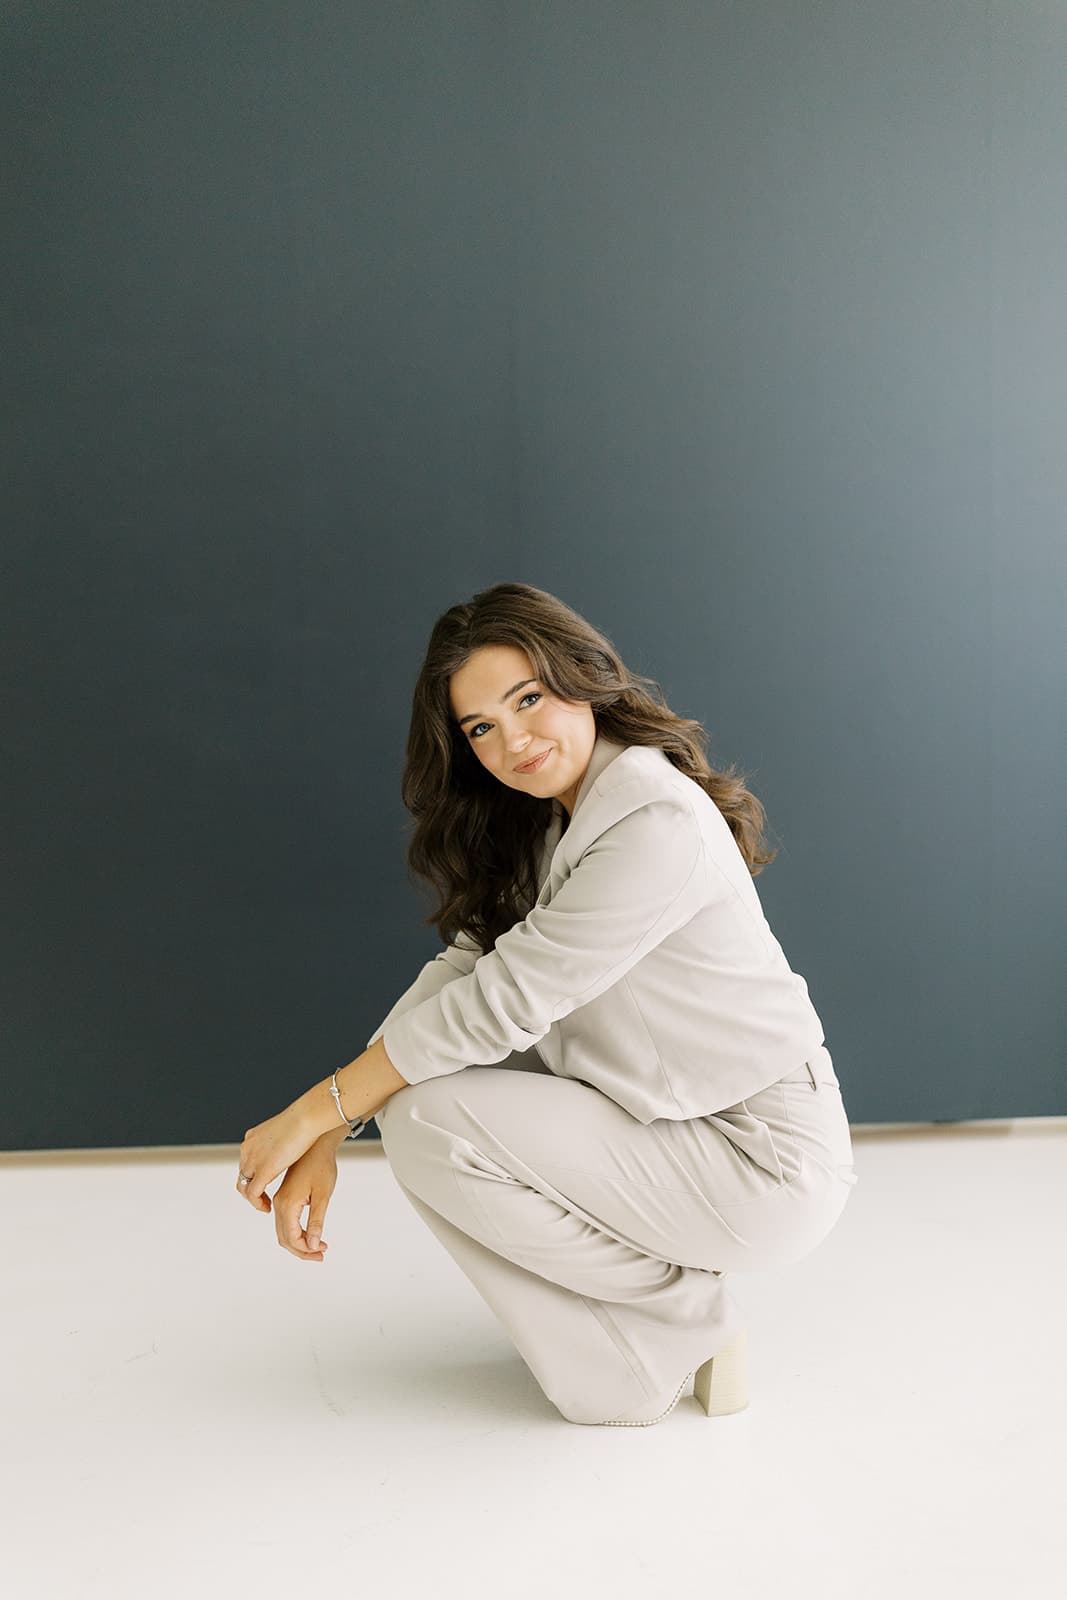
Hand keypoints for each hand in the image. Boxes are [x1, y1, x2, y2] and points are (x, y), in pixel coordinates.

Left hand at [236, 1099, 320, 1210]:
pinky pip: (252, 1193)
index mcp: (253, 1137)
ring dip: (253, 1198)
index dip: (255, 1175)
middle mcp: (248, 1148)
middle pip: (243, 1174)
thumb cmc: (305, 1119)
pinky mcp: (263, 1171)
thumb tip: (288, 1139)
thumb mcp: (286, 1128)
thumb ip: (281, 1136)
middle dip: (252, 1188)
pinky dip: (257, 1203)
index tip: (266, 1183)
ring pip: (244, 1186)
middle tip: (265, 1198)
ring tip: (266, 1205)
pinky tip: (268, 1206)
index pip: (246, 1161)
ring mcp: (253, 1159)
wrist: (306, 1118)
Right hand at [272, 1138, 340, 1261]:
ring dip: (300, 1242)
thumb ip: (317, 1221)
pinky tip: (311, 1233)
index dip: (307, 1249)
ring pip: (284, 1231)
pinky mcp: (283, 1196)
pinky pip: (285, 1221)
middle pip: (284, 1238)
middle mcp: (279, 1203)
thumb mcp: (323, 1195)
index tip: (323, 1251)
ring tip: (319, 1247)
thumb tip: (314, 1245)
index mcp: (287, 1204)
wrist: (317, 1144)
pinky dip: (297, 1232)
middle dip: (302, 1250)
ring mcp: (279, 1200)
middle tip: (321, 1254)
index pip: (292, 1238)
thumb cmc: (322, 1166)